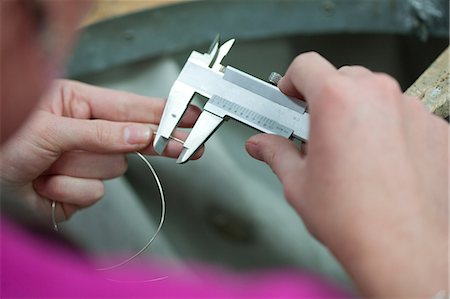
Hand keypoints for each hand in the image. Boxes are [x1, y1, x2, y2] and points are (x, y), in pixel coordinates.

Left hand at [0, 79, 201, 221]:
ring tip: (48, 165)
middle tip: (188, 146)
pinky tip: (46, 184)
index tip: (190, 116)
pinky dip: (68, 191)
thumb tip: (139, 135)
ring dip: (79, 170)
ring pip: (112, 170)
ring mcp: (86, 164)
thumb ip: (98, 133)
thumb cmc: (4, 142)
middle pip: (131, 141)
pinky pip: (94, 194)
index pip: (131, 108)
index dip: (163, 112)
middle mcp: (87, 134)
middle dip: (155, 144)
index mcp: (79, 106)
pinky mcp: (82, 192)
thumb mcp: (49, 130)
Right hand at [246, 53, 447, 296]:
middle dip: (324, 100)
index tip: (289, 97)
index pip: (305, 65)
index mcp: (337, 101)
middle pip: (341, 78)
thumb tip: (262, 145)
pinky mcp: (435, 129)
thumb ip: (276, 154)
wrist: (407, 251)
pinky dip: (389, 129)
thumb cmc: (356, 221)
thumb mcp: (298, 184)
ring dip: (358, 113)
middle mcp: (378, 96)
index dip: (291, 81)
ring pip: (375, 96)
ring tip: (350, 152)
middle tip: (316, 130)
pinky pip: (404, 116)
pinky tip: (381, 162)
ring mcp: (411, 111)